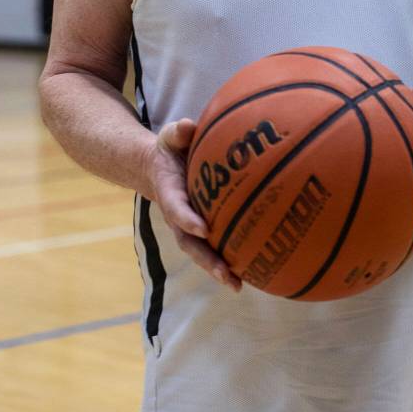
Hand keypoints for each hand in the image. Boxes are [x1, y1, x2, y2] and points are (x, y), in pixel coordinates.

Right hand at [144, 118, 241, 291]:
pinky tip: (254, 269)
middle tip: (225, 275)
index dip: (188, 219)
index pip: (176, 208)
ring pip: (202, 251)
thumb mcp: (170, 136)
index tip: (203, 229)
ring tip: (238, 285)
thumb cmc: (170, 149)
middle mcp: (179, 214)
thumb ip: (177, 132)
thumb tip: (187, 126)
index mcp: (170, 191)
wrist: (158, 167)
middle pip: (190, 243)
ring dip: (218, 269)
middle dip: (207, 260)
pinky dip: (230, 259)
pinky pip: (215, 245)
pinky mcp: (203, 228)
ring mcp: (190, 225)